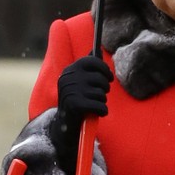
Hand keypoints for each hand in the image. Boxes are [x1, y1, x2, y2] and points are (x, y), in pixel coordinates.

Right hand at [54, 55, 112, 174]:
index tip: (109, 77)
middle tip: (99, 95)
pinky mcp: (75, 105)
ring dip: (102, 101)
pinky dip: (102, 111)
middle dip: (104, 89)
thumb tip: (98, 49)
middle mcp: (68, 79)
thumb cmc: (77, 101)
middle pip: (100, 78)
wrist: (64, 125)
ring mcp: (71, 92)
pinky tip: (97, 113)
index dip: (104, 69)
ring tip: (94, 105)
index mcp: (69, 71)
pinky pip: (101, 105)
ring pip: (102, 94)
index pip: (92, 61)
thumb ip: (87, 67)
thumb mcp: (79, 82)